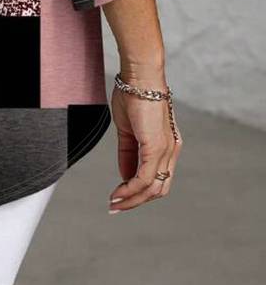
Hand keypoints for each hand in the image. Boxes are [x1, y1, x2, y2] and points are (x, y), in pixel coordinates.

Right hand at [108, 75, 182, 212]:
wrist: (139, 77)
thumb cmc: (132, 95)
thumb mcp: (127, 130)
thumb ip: (128, 153)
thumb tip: (125, 175)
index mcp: (166, 146)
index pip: (158, 178)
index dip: (140, 191)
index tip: (120, 197)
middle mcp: (170, 151)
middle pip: (158, 189)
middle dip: (136, 201)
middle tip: (116, 207)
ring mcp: (165, 150)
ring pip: (153, 188)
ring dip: (132, 199)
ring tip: (114, 203)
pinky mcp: (155, 147)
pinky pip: (144, 178)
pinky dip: (130, 189)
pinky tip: (118, 193)